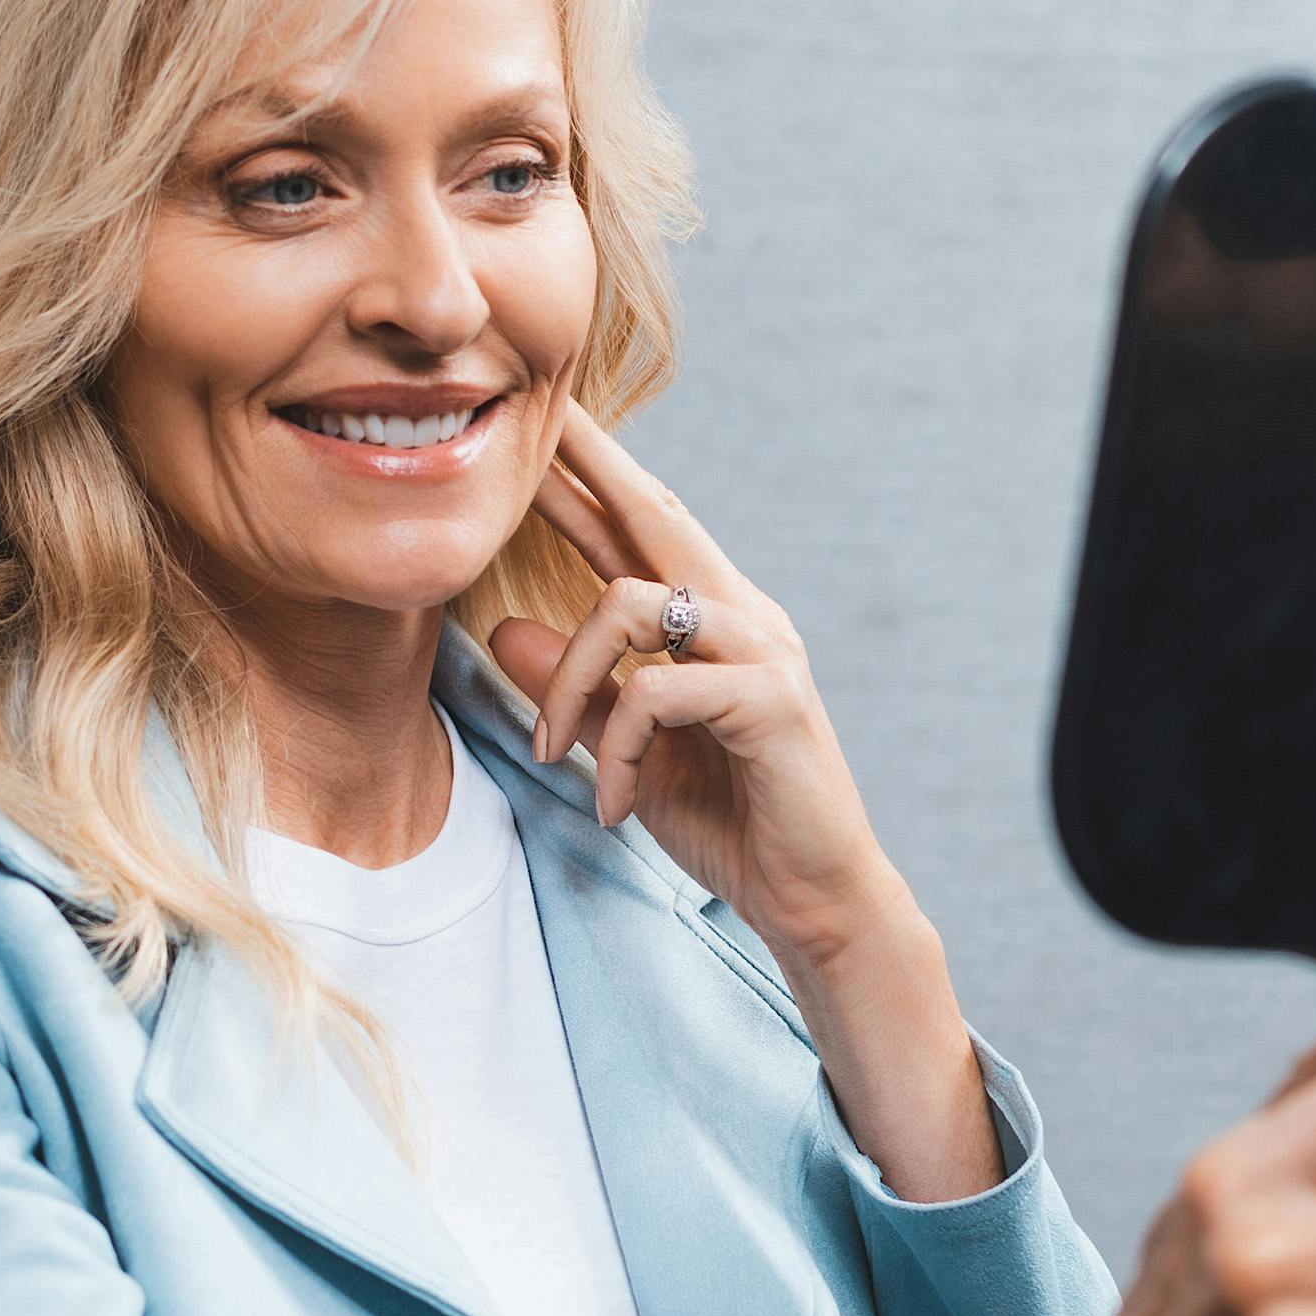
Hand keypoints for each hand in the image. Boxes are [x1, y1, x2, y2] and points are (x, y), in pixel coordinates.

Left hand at [488, 397, 900, 967]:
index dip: (589, 475)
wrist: (813, 900)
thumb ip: (578, 688)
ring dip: (567, 680)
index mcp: (712, 618)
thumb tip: (502, 627)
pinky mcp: (770, 697)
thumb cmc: (729, 819)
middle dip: (590, 461)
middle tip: (537, 416)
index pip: (641, 528)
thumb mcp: (628, 749)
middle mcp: (742, 614)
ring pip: (628, 604)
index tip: (541, 426)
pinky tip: (613, 803)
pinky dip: (614, 747)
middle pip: (654, 512)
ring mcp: (761, 649)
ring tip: (550, 751)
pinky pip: (653, 690)